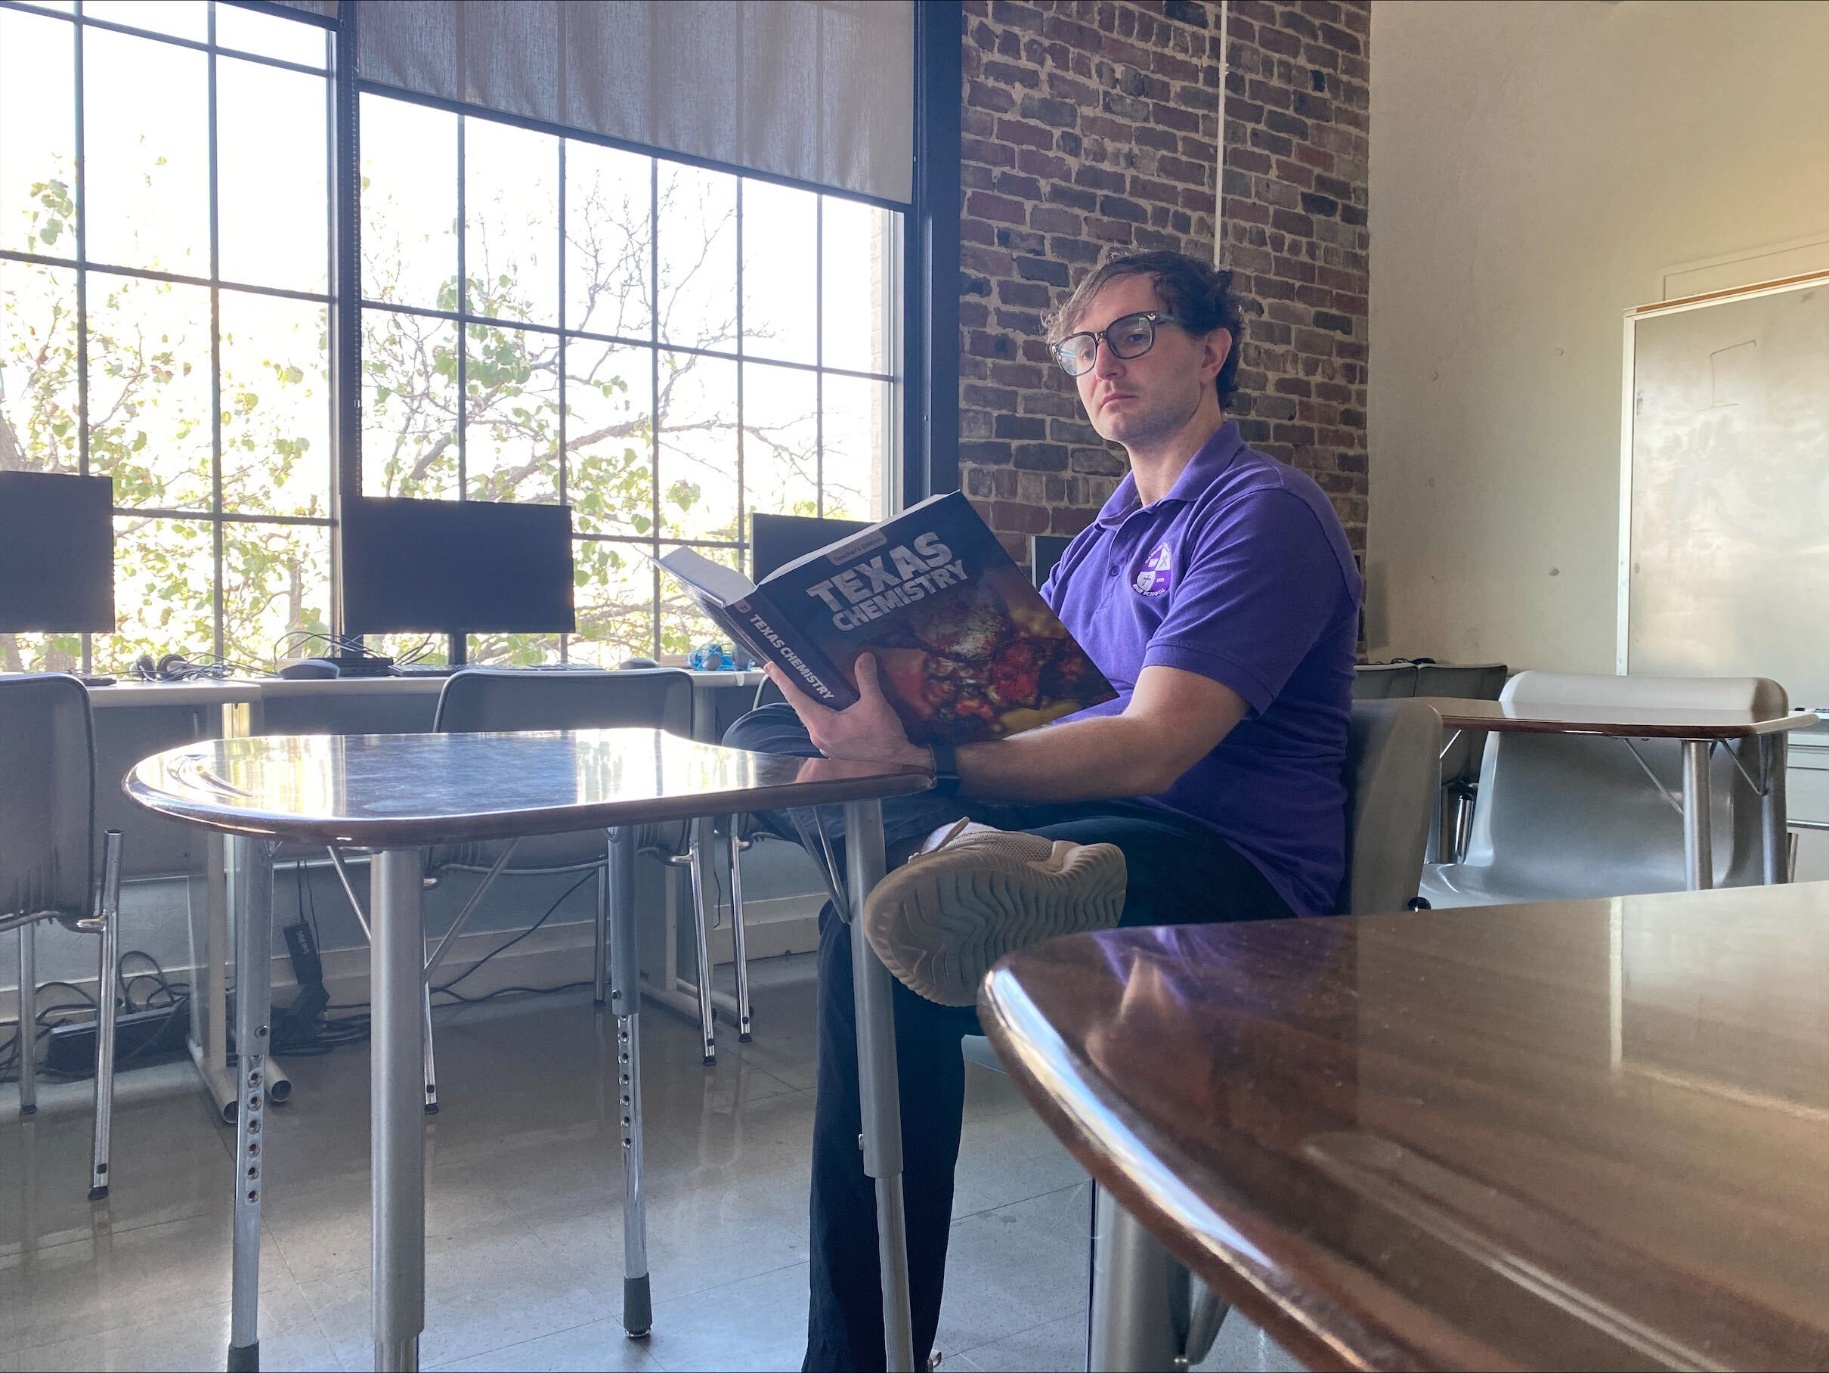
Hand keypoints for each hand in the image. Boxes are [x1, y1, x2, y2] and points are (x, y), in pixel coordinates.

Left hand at [765, 653, 928, 768]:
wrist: (897, 757)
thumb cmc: (885, 735)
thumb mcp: (876, 704)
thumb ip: (867, 679)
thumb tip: (864, 657)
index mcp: (823, 726)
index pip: (797, 698)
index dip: (783, 680)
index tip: (770, 666)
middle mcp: (818, 736)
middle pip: (799, 707)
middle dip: (790, 686)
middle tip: (780, 667)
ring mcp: (824, 743)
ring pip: (808, 715)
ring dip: (803, 699)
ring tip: (797, 681)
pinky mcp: (832, 745)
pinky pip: (817, 723)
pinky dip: (814, 709)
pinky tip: (819, 700)